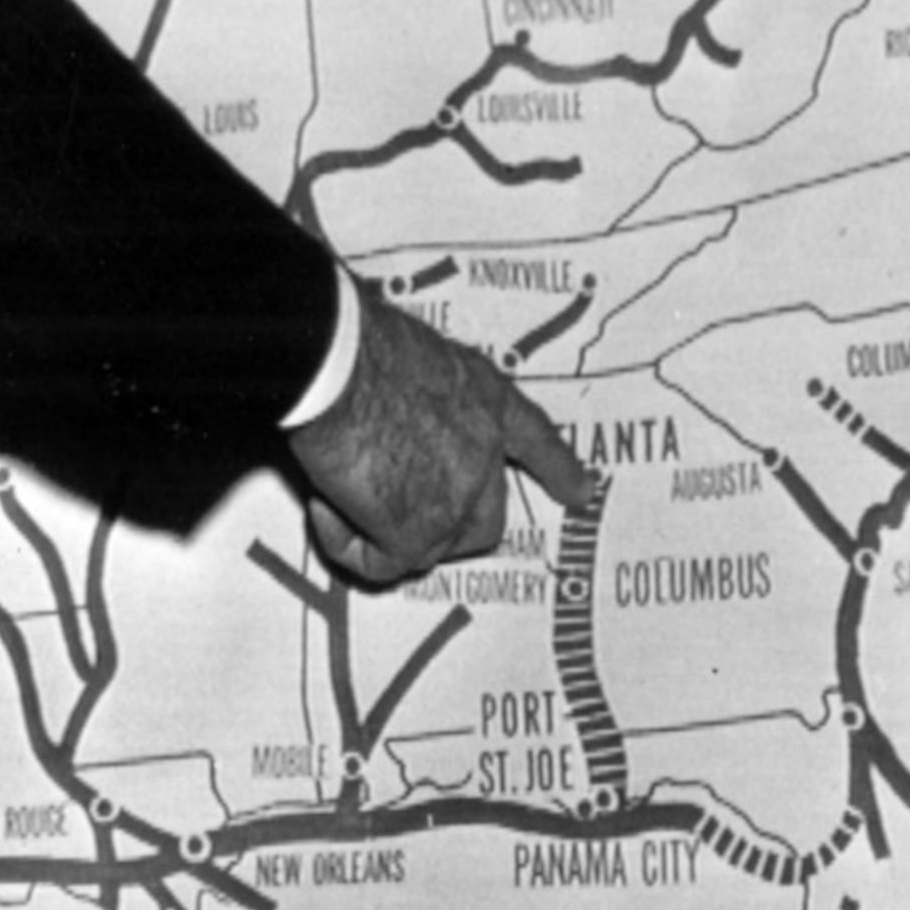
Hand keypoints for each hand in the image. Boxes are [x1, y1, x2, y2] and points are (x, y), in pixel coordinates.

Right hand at [285, 295, 595, 584]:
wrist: (340, 364)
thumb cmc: (360, 346)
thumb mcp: (415, 360)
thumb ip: (422, 402)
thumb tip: (390, 425)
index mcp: (488, 398)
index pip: (535, 439)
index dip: (559, 469)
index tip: (583, 493)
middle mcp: (484, 452)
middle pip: (484, 520)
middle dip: (443, 526)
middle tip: (393, 514)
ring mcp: (457, 499)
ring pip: (430, 546)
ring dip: (380, 530)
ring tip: (336, 491)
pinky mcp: (417, 534)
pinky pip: (381, 563)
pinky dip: (347, 542)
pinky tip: (326, 506)